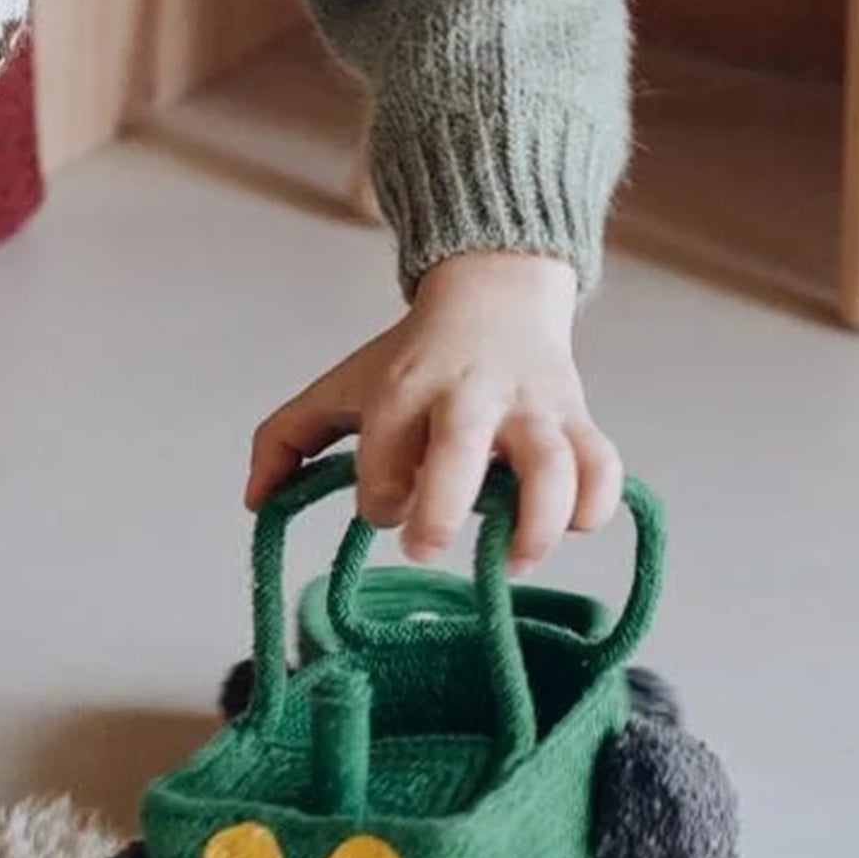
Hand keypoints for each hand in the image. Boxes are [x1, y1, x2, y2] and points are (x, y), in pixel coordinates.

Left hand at [245, 253, 622, 571]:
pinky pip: (603, 467)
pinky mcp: (579, 418)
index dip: (378, 496)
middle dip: (441, 509)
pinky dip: (594, 506)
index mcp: (404, 388)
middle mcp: (470, 395)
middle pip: (461, 450)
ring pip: (551, 464)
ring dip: (534, 524)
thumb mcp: (339, 386)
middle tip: (424, 546)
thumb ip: (286, 439)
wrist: (494, 296)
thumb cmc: (408, 360)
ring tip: (509, 561)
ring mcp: (531, 408)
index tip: (382, 507)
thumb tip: (254, 500)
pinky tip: (567, 527)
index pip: (383, 451)